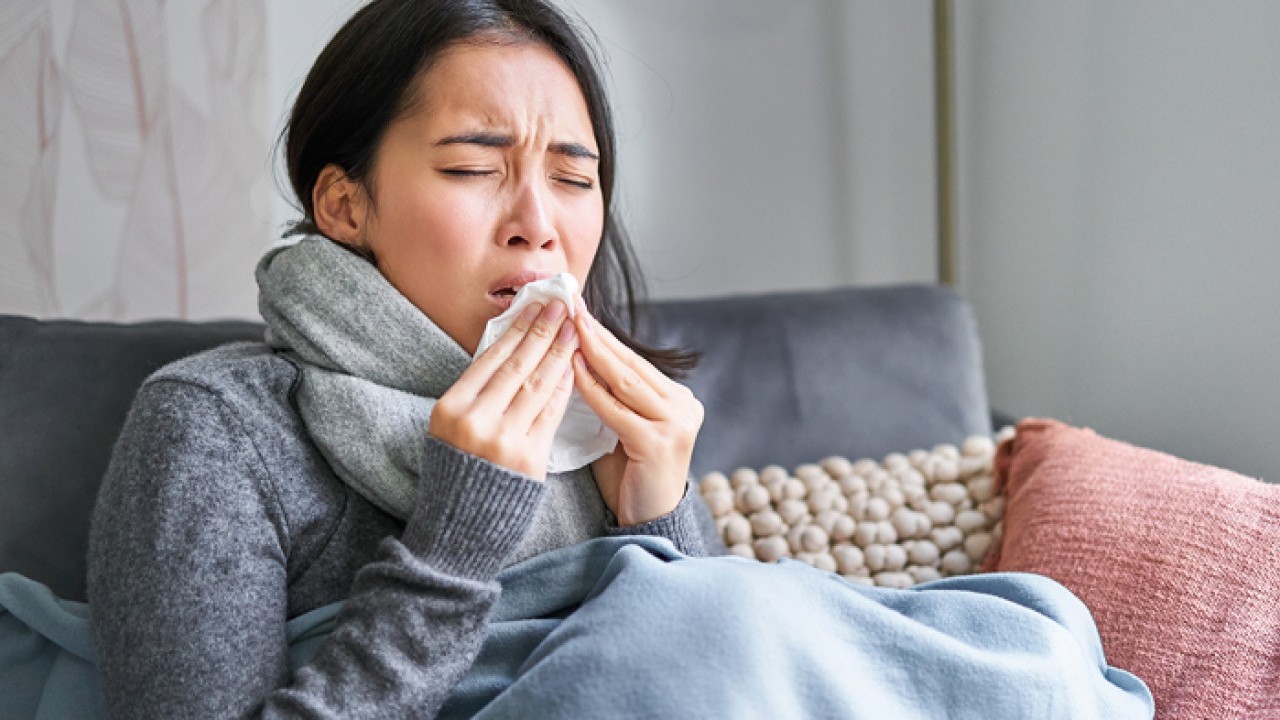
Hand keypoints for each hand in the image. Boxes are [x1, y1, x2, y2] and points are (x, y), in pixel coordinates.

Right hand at [428, 300, 577, 479]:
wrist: (460, 526)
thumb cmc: (458, 471)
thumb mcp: (449, 427)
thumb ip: (476, 393)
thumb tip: (512, 346)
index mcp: (449, 409)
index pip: (490, 359)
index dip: (517, 329)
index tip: (536, 305)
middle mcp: (475, 422)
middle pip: (517, 366)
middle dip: (543, 331)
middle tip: (562, 305)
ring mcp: (503, 441)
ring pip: (537, 386)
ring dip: (558, 353)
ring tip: (573, 329)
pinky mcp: (528, 459)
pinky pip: (550, 414)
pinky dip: (563, 388)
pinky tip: (573, 367)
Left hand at [571, 297, 703, 524]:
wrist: (647, 523)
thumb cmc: (628, 476)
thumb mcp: (622, 426)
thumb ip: (612, 396)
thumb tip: (576, 353)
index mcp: (677, 399)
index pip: (634, 361)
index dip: (605, 335)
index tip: (579, 310)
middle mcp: (683, 407)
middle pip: (631, 364)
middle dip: (597, 334)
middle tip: (571, 306)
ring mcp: (675, 424)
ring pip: (625, 381)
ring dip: (593, 352)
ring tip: (568, 328)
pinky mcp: (659, 443)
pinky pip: (617, 408)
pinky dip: (592, 388)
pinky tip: (572, 368)